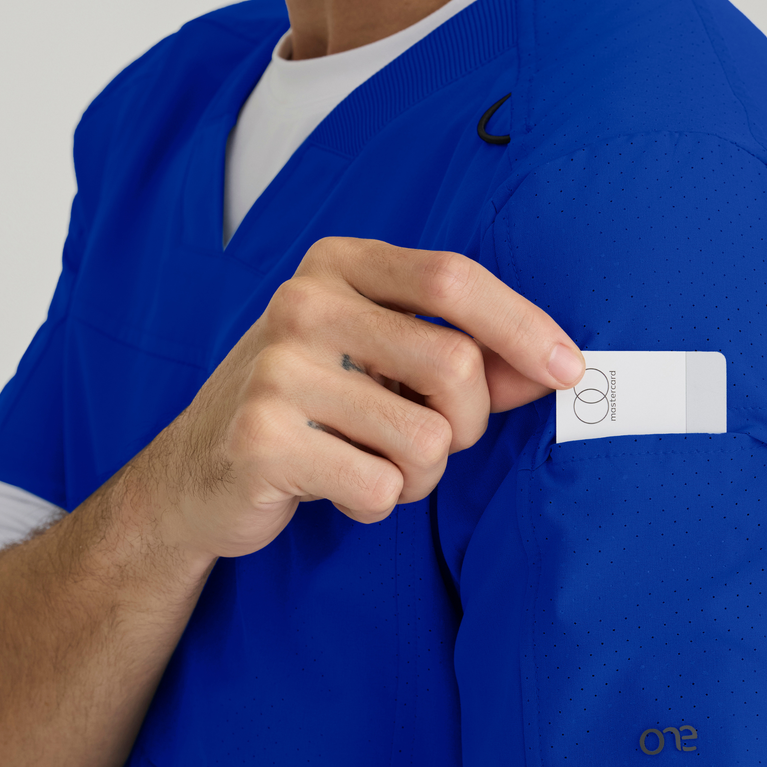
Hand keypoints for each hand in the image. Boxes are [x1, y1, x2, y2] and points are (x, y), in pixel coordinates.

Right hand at [148, 237, 584, 560]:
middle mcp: (302, 304)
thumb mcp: (385, 361)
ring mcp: (275, 370)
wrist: (197, 471)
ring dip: (419, 473)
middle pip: (454, 364)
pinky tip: (334, 483)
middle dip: (466, 422)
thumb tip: (557, 369)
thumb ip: (469, 356)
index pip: (453, 279)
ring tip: (371, 461)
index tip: (568, 370)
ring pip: (425, 439)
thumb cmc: (314, 405)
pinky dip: (376, 502)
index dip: (522, 325)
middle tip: (431, 438)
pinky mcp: (261, 440)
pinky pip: (378, 487)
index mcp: (337, 264)